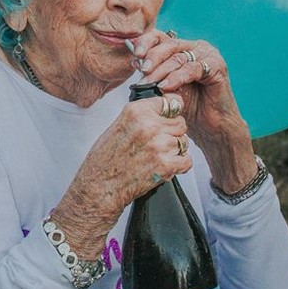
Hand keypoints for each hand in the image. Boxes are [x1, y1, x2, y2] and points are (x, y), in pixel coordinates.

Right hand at [50, 91, 191, 258]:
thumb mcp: (119, 124)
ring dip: (176, 150)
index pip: (169, 102)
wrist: (101, 186)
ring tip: (158, 156)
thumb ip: (141, 115)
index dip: (170, 112)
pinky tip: (166, 166)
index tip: (168, 117)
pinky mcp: (165, 165)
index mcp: (136, 111)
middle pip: (180, 123)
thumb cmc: (105, 159)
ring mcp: (159, 145)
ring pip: (184, 141)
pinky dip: (180, 165)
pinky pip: (187, 160)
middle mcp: (149, 125)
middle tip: (160, 142)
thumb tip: (164, 108)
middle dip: (173, 132)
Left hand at [129, 29, 256, 191]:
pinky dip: (177, 77)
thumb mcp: (164, 88)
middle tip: (143, 70)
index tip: (135, 55)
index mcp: (181, 48)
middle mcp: (195, 47)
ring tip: (151, 83)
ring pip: (179, 57)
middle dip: (152, 57)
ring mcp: (208, 55)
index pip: (160, 37)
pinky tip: (166, 86)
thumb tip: (133, 60)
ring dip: (162, 70)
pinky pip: (193, 68)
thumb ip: (152, 74)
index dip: (146, 43)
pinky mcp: (217, 66)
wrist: (210, 128)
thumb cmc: (187, 108)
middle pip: (169, 44)